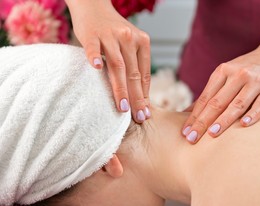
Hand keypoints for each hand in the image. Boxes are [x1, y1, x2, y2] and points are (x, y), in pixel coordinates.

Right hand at [67, 0, 150, 121]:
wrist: (93, 5)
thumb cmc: (112, 31)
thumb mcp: (129, 45)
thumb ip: (135, 65)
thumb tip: (141, 97)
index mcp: (142, 42)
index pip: (143, 75)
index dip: (145, 96)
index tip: (145, 113)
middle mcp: (129, 38)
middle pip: (133, 74)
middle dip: (137, 98)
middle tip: (139, 117)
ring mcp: (110, 35)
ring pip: (117, 65)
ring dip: (120, 88)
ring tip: (123, 107)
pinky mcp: (92, 33)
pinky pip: (93, 47)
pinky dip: (94, 57)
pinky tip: (96, 68)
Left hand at [181, 50, 259, 143]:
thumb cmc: (244, 71)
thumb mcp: (225, 76)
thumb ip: (209, 94)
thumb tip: (187, 113)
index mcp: (223, 71)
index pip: (205, 98)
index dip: (194, 116)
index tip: (185, 132)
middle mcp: (238, 75)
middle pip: (218, 102)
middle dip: (203, 121)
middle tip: (192, 138)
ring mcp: (255, 81)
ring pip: (237, 104)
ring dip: (224, 120)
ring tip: (212, 133)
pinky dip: (252, 114)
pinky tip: (243, 125)